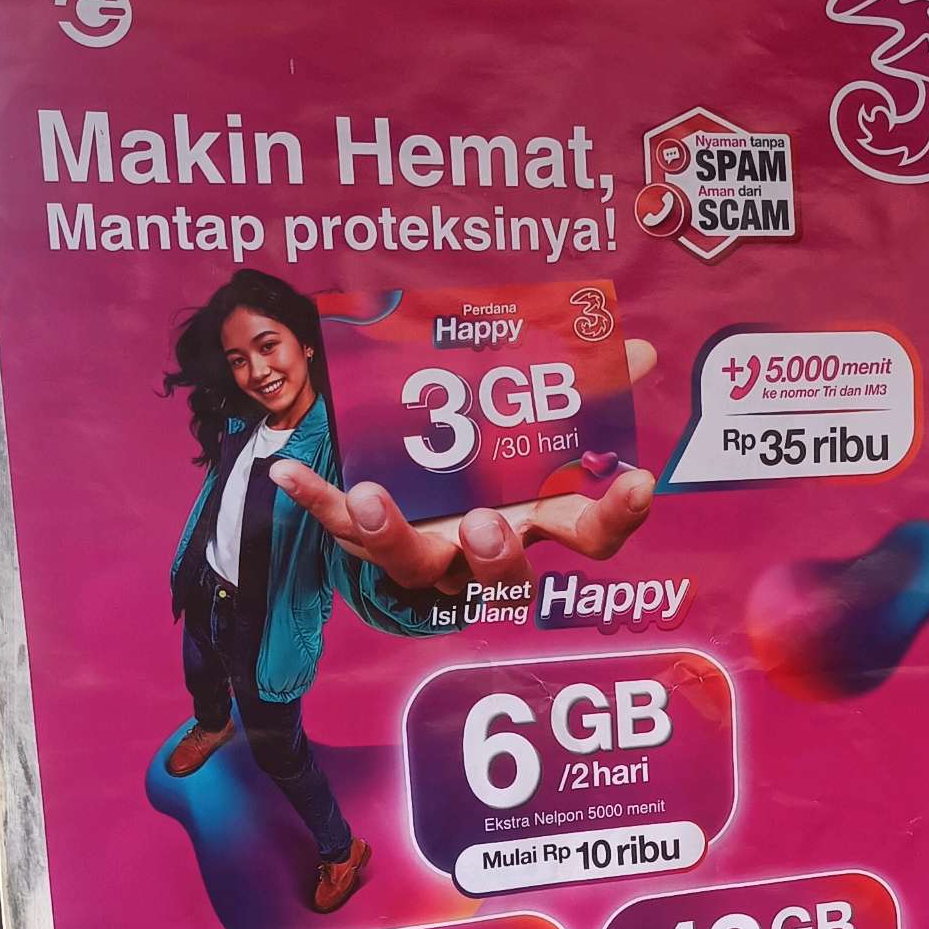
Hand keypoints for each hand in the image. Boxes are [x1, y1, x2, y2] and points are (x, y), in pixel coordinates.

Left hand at [268, 339, 658, 595]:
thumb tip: (640, 349)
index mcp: (537, 516)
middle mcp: (485, 547)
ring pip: (415, 567)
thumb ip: (582, 381)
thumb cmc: (486, 445)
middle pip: (503, 579)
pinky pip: (341, 531)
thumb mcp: (532, 408)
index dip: (618, 515)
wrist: (410, 465)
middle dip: (496, 558)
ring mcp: (427, 550)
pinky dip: (317, 501)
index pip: (593, 536)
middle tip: (488, 527)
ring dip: (393, 537)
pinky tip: (289, 471)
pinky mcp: (373, 540)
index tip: (639, 481)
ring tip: (373, 499)